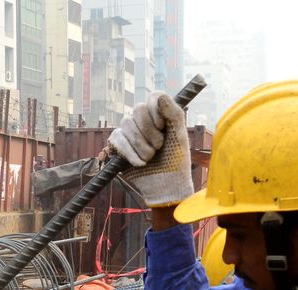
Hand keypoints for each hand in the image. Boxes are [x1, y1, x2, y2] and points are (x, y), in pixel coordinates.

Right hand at [107, 93, 192, 207]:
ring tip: (151, 157)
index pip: (153, 97)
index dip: (156, 110)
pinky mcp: (118, 145)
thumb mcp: (180, 136)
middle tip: (159, 146)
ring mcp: (129, 132)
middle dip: (149, 131)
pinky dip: (130, 153)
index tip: (163, 127)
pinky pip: (117, 139)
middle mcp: (144, 120)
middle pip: (138, 109)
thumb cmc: (176, 161)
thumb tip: (159, 96)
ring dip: (141, 145)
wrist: (165, 185)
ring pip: (126, 124)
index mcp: (161, 115)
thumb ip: (174, 113)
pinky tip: (141, 163)